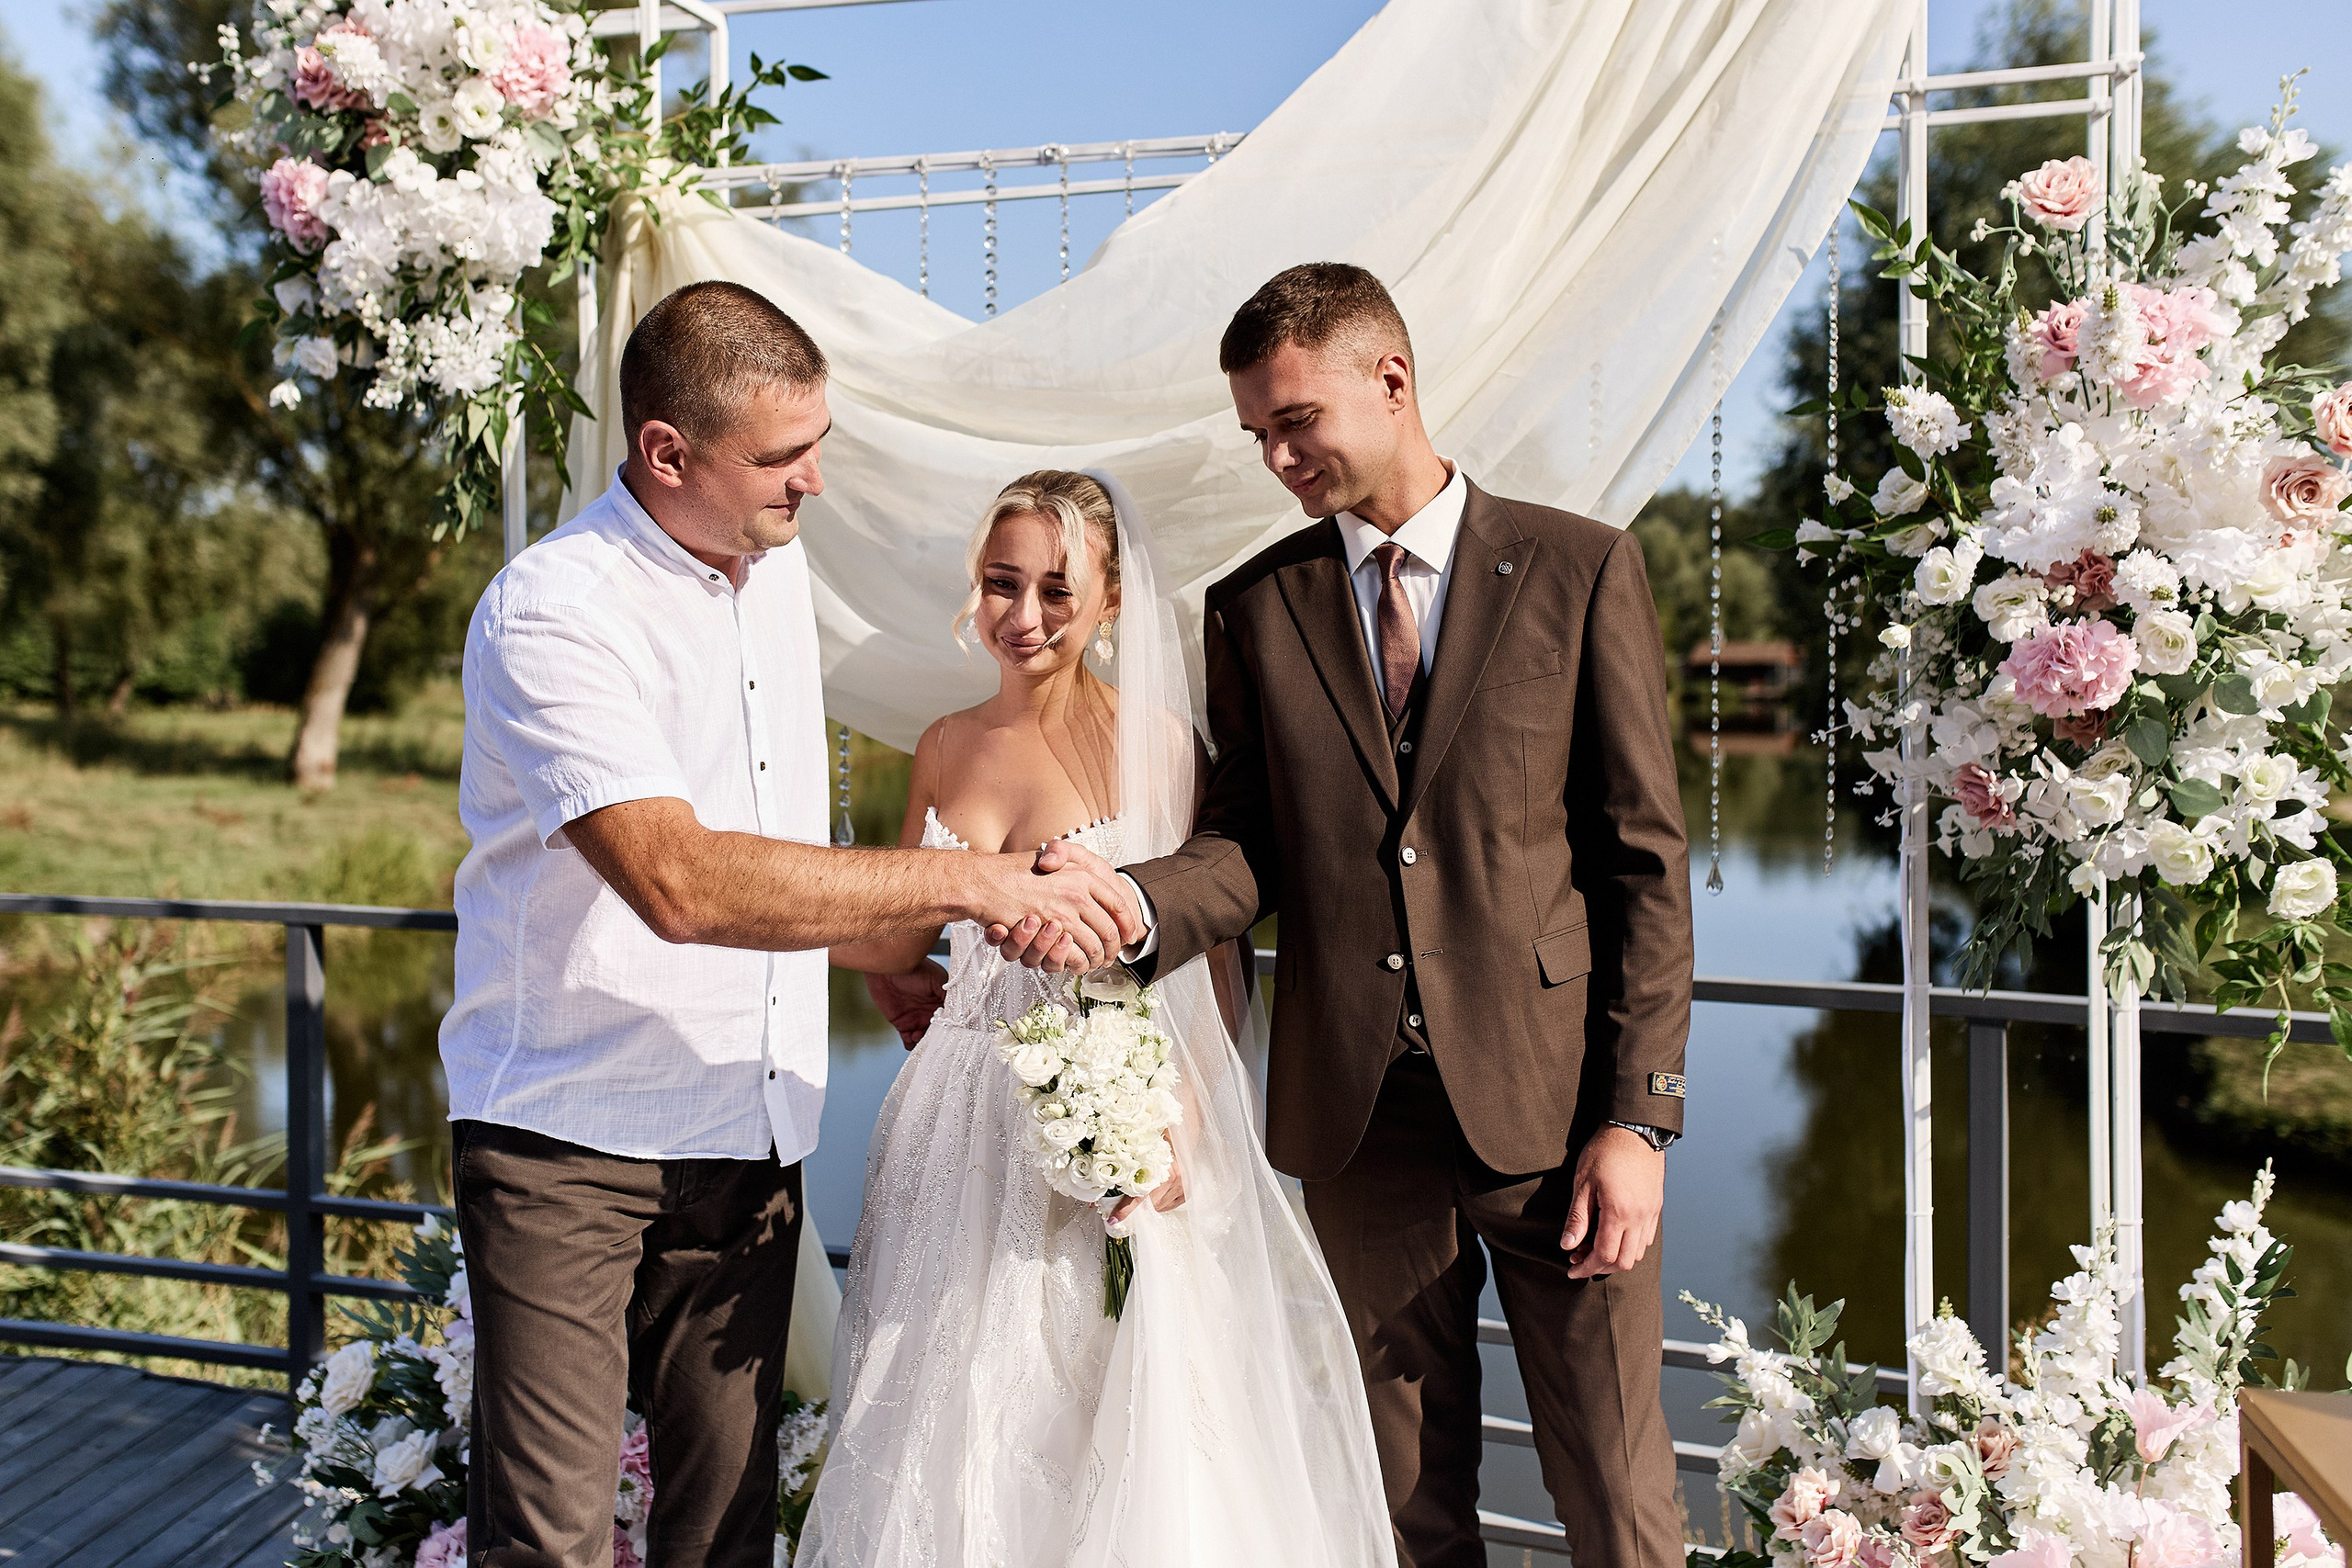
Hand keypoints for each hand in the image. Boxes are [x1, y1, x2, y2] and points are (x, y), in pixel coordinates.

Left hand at [864, 960, 947, 1048]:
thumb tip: (959, 1012)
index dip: (950, 1027)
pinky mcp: (902, 1024)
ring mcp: (917, 1020)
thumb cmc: (914, 969)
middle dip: (937, 1037)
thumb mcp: (937, 979)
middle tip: (932, 1036)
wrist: (888, 969)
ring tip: (918, 1035)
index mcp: (942, 1003)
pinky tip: (910, 1036)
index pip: (950, 1020)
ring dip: (924, 1042)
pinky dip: (911, 1043)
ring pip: (924, 1039)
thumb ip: (948, 995)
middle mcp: (931, 1013)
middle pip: (938, 1032)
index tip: (949, 1031)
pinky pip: (908, 1040)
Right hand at [983, 840, 1141, 970]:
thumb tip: (1101, 883)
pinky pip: (1074, 956)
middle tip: (1112, 954)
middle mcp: (1077, 893)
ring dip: (1096, 959)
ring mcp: (1063, 913)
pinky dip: (1078, 964)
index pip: (1119, 903)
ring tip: (1095, 961)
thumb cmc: (1015, 870)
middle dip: (1114, 947)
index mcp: (1083, 874)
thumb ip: (1075, 864)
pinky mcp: (1048, 932)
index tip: (1130, 933)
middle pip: (1110, 930)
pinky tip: (1076, 962)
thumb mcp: (1052, 856)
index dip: (1129, 923)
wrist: (984, 881)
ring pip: (1095, 947)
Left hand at [1109, 1139, 1185, 1223]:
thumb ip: (1123, 1172)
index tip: (1113, 1219)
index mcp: (1157, 1168)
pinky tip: (1157, 1197)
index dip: (1124, 1209)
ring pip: (1159, 1207)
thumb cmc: (1157, 1142)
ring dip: (1150, 1205)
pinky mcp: (1187, 1190)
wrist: (1179, 1135)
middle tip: (1124, 1204)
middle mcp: (1171, 1178)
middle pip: (1149, 1204)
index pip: (1138, 1196)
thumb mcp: (1138, 1153)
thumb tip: (1105, 1190)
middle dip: (1136, 1207)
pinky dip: (1161, 1204)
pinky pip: (1171, 1205)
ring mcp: (1181, 1185)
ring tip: (1145, 1195)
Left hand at [1560, 1125, 1663, 1277]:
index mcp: (1619, 1212)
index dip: (1587, 1267)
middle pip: (1624, 1261)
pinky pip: (1646, 1239)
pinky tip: (1613, 1235)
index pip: (1605, 1255)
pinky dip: (1630, 1246)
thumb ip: (1577, 1218)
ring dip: (1616, 1258)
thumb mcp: (1583, 1183)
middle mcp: (1639, 1217)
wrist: (1634, 1129)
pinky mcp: (1656, 1207)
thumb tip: (1568, 1245)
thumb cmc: (1604, 1152)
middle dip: (1601, 1267)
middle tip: (1580, 1259)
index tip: (1572, 1268)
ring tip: (1594, 1247)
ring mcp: (1651, 1213)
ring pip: (1638, 1253)